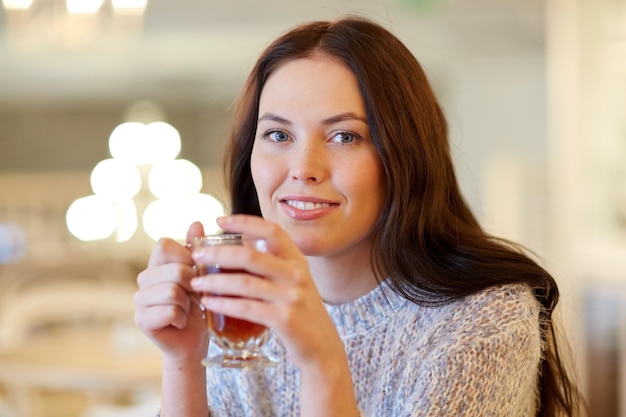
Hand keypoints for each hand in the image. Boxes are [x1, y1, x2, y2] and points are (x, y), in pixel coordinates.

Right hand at [134, 222, 208, 359]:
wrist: (195, 340)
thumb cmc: (200, 305)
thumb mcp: (203, 274)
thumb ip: (197, 249)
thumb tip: (196, 223)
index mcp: (157, 263)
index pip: (164, 244)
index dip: (186, 256)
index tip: (196, 270)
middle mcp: (144, 278)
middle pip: (175, 270)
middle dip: (194, 285)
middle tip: (195, 297)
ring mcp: (139, 299)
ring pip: (173, 291)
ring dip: (189, 304)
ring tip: (187, 310)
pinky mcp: (141, 320)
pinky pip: (170, 311)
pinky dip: (182, 318)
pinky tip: (180, 322)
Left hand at [189, 215, 345, 370]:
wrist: (323, 349)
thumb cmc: (302, 315)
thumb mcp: (294, 283)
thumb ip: (275, 265)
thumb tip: (242, 244)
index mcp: (297, 260)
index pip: (271, 230)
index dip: (245, 222)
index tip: (220, 219)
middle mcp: (297, 274)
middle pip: (251, 255)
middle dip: (218, 253)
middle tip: (196, 254)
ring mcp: (292, 296)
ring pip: (245, 283)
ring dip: (215, 282)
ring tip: (195, 283)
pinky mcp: (285, 319)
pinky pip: (247, 308)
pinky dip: (224, 304)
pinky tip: (208, 303)